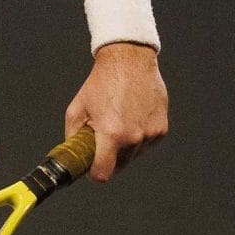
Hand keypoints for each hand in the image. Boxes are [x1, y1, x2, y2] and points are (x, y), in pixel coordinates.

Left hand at [64, 42, 168, 182]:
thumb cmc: (100, 83)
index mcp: (111, 133)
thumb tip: (73, 156)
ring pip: (134, 156)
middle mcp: (134, 137)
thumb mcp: (77, 108)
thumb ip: (73, 137)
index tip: (91, 164)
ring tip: (118, 120)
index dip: (94, 172)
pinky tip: (132, 116)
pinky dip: (139, 137)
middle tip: (103, 136)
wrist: (128, 61)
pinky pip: (147, 144)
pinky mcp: (161, 129)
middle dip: (109, 156)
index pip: (103, 173)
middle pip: (119, 166)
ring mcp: (150, 134)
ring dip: (125, 147)